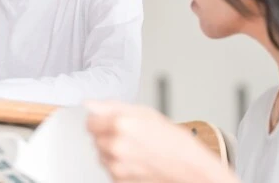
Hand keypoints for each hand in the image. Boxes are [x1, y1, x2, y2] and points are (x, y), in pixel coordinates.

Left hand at [86, 101, 237, 182]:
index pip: (89, 121)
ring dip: (111, 150)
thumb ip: (112, 107)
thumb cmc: (172, 140)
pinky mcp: (119, 180)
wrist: (188, 168)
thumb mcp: (144, 113)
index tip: (110, 121)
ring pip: (101, 153)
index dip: (100, 119)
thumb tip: (89, 104)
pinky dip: (118, 164)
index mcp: (120, 125)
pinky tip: (135, 160)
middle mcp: (115, 147)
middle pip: (94, 138)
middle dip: (107, 134)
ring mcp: (116, 166)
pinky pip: (109, 168)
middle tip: (128, 134)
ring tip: (134, 147)